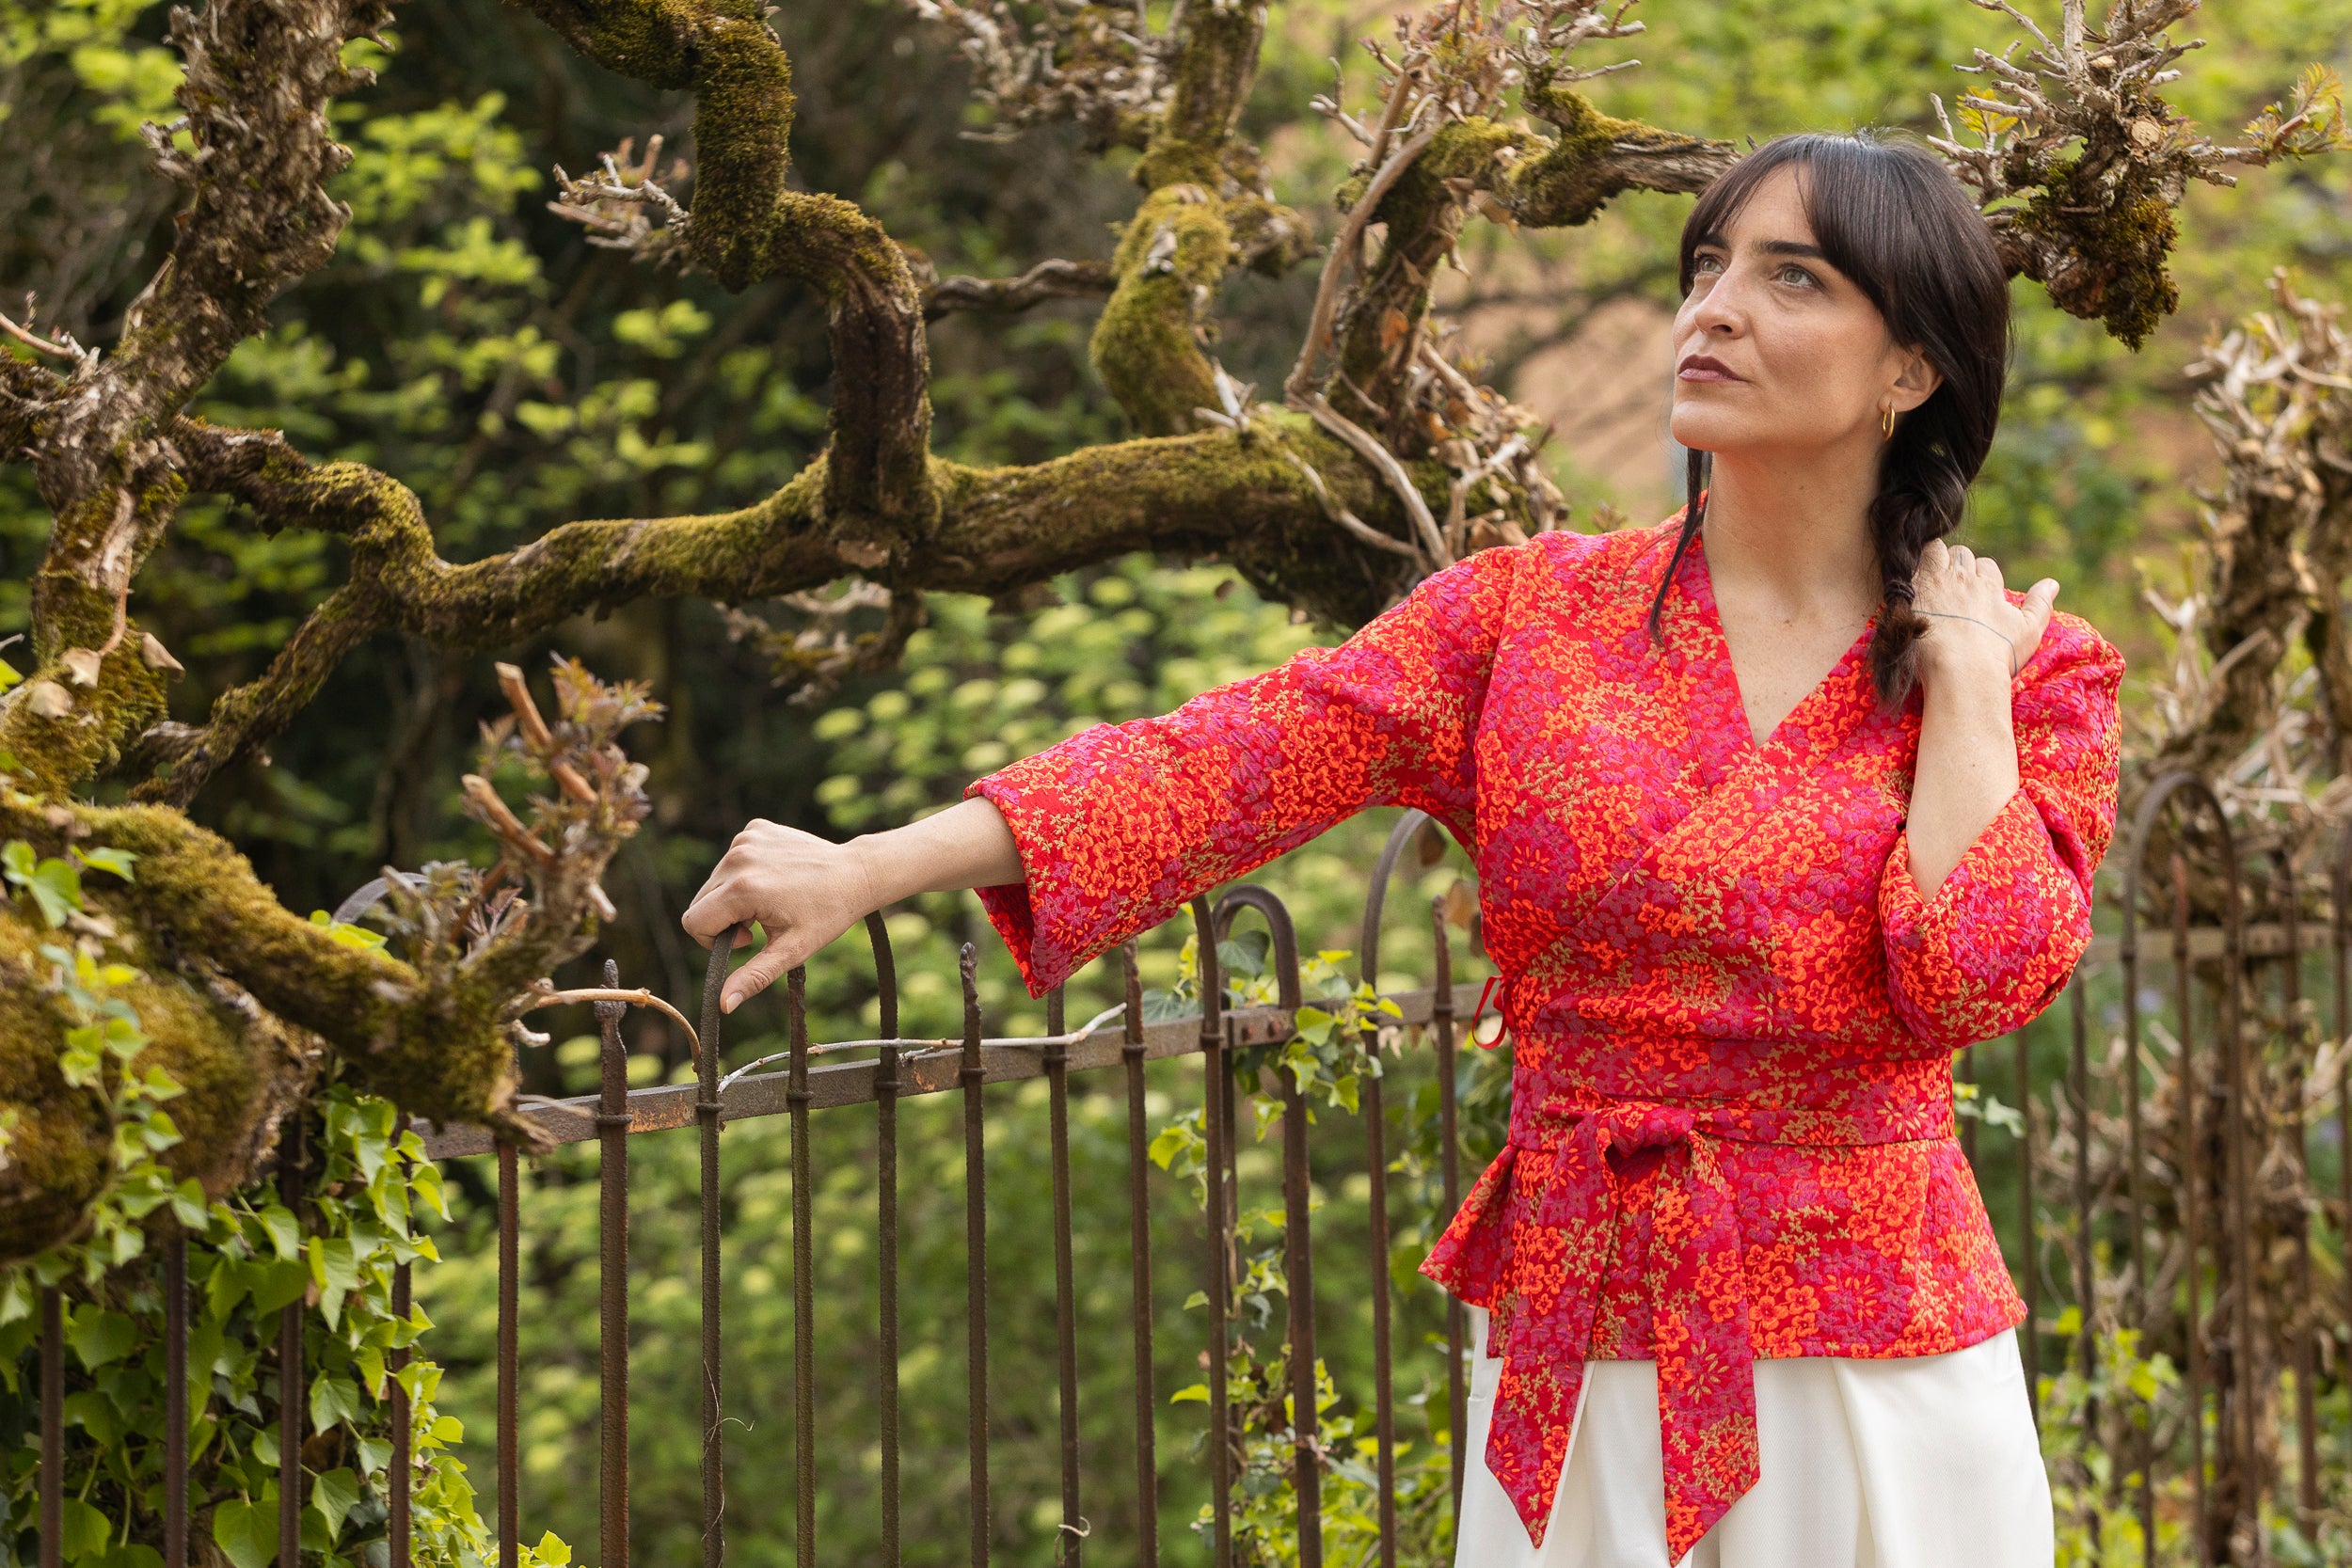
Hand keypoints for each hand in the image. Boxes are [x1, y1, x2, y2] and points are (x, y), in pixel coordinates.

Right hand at [682, 819, 880, 1012]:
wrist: (857, 873)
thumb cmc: (828, 914)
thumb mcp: (791, 951)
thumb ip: (753, 976)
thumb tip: (723, 1005)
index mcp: (742, 888)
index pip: (694, 922)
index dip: (715, 940)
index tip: (748, 939)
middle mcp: (738, 858)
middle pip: (700, 902)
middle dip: (723, 920)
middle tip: (760, 924)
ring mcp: (746, 839)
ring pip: (714, 882)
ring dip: (734, 897)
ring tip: (770, 901)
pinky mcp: (754, 828)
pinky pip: (732, 860)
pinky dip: (745, 873)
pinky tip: (775, 879)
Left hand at [1909, 539, 2058, 681]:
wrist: (1962, 671)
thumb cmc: (1998, 655)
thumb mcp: (2028, 630)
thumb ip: (2040, 604)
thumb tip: (2052, 583)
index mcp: (1988, 585)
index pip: (1985, 565)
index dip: (1980, 575)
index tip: (1976, 590)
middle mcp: (1961, 578)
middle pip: (1960, 555)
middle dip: (1957, 564)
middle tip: (1952, 585)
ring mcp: (1934, 584)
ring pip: (1934, 553)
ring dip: (1934, 559)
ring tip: (1932, 579)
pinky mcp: (1910, 595)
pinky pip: (1908, 570)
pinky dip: (1911, 573)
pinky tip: (1912, 589)